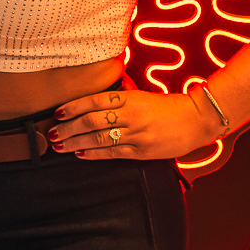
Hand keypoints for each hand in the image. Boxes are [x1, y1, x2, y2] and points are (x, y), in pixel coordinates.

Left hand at [50, 84, 218, 159]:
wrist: (198, 120)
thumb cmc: (169, 106)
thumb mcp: (143, 95)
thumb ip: (122, 96)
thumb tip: (97, 98)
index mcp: (131, 98)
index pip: (95, 101)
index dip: (73, 107)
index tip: (58, 112)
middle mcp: (132, 115)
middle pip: (92, 121)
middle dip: (68, 128)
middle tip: (52, 134)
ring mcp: (137, 135)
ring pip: (99, 139)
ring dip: (76, 143)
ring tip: (59, 146)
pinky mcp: (142, 152)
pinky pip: (113, 153)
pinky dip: (94, 154)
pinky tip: (80, 154)